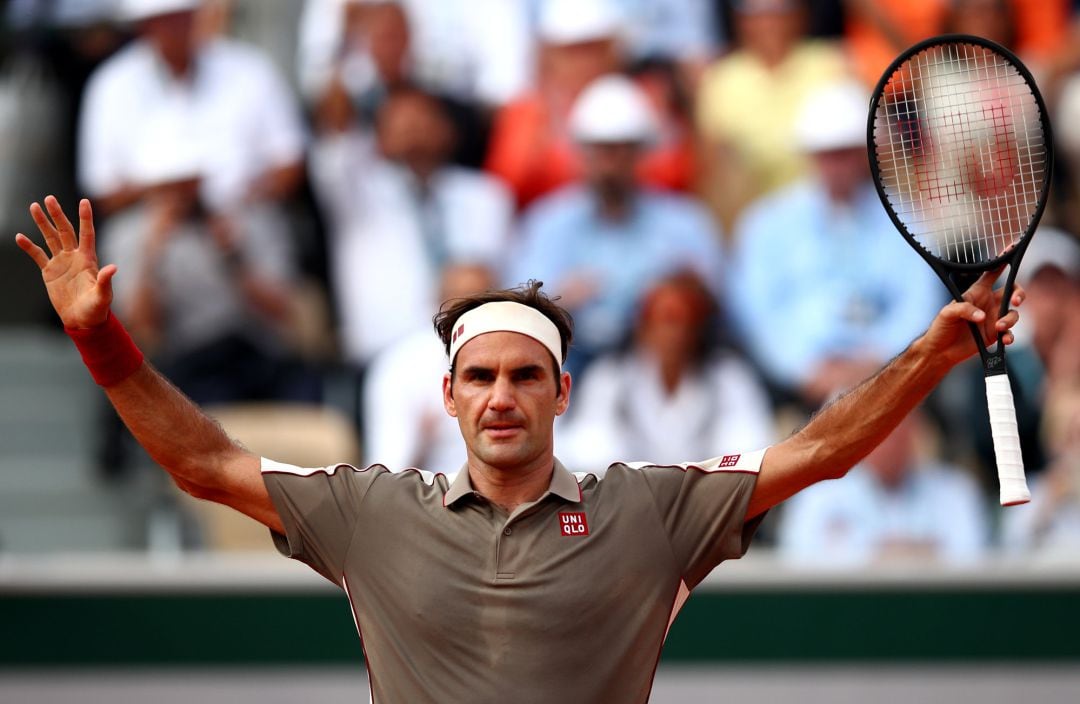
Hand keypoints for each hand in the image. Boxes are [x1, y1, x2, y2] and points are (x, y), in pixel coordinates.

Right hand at [15, 196, 115, 328]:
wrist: (82, 321)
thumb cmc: (97, 309)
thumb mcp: (103, 295)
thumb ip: (105, 281)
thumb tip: (113, 268)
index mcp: (88, 259)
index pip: (87, 234)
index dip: (85, 218)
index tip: (84, 201)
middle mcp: (74, 257)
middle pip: (65, 231)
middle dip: (57, 214)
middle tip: (49, 198)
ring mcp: (61, 263)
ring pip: (50, 238)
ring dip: (42, 223)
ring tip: (34, 206)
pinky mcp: (50, 272)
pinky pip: (38, 255)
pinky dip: (29, 247)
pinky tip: (20, 237)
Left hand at [919, 268, 1024, 367]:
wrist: (940, 351)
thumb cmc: (940, 328)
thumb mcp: (947, 314)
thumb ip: (964, 309)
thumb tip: (982, 316)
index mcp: (977, 293)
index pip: (992, 273)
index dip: (1002, 261)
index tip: (1012, 248)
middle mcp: (988, 304)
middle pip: (1012, 292)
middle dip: (1019, 294)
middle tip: (1015, 301)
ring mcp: (993, 319)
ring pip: (1013, 314)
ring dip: (1009, 320)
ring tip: (998, 328)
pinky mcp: (994, 335)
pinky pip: (1010, 333)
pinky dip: (1009, 336)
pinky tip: (1004, 340)